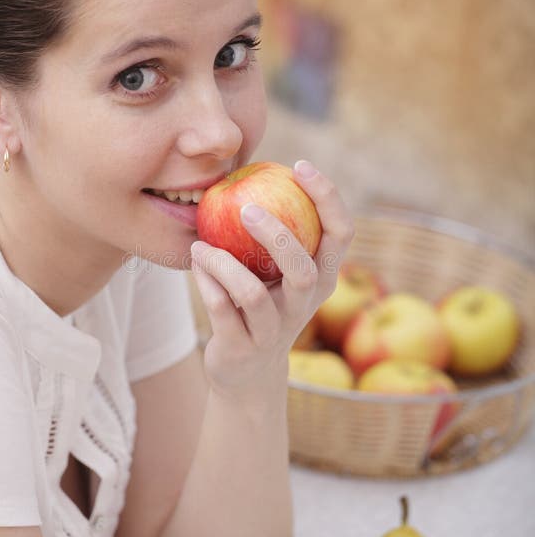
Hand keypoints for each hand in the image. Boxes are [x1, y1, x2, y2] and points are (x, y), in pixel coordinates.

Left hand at [190, 160, 353, 396]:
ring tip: (200, 246)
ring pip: (255, 296)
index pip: (341, 232)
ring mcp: (275, 330)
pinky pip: (223, 311)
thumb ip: (272, 230)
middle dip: (277, 235)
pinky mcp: (243, 348)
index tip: (299, 166)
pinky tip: (195, 265)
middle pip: (304, 269)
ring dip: (224, 266)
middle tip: (247, 208)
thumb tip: (247, 168)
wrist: (246, 371)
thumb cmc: (259, 303)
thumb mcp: (275, 270)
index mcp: (322, 275)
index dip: (327, 197)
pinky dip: (206, 285)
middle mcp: (305, 303)